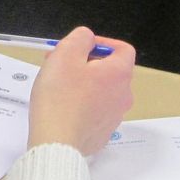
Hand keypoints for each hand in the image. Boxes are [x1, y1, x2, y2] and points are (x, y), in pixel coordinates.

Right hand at [27, 27, 135, 155]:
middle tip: (61, 64)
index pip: (123, 49)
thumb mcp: (65, 54)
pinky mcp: (102, 132)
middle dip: (85, 63)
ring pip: (101, 91)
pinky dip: (81, 105)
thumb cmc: (60, 98)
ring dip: (83, 84)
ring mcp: (114, 116)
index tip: (83, 45)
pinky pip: (94, 111)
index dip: (103, 43)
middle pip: (109, 71)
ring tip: (58, 86)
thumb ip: (80, 38)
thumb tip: (87, 38)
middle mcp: (123, 95)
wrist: (56, 141)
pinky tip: (62, 107)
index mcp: (118, 74)